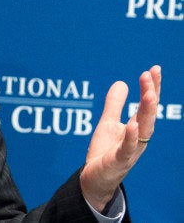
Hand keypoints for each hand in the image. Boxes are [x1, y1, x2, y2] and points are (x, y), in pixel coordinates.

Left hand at [80, 65, 160, 210]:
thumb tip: (121, 82)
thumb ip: (114, 105)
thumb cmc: (104, 152)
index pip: (147, 105)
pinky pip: (127, 149)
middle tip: (150, 74)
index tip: (154, 68)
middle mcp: (138, 138)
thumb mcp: (108, 124)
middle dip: (151, 94)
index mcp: (137, 128)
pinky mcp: (119, 161)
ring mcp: (130, 150)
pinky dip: (131, 137)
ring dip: (146, 111)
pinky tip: (132, 124)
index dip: (151, 87)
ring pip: (143, 130)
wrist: (94, 179)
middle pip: (148, 114)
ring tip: (149, 93)